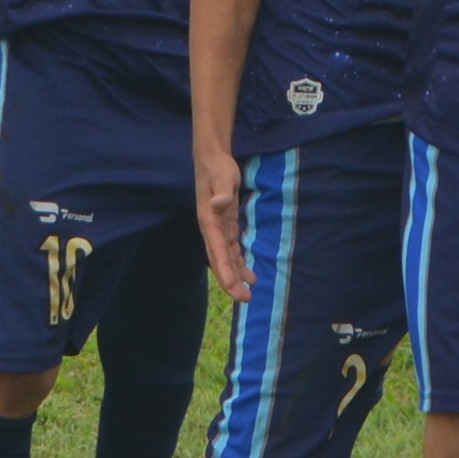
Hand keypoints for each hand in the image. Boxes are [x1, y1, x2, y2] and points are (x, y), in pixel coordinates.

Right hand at [195, 139, 252, 300]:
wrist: (212, 159)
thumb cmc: (218, 168)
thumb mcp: (223, 177)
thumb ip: (222, 191)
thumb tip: (219, 203)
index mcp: (209, 221)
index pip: (217, 250)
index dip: (224, 269)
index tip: (232, 286)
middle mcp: (212, 229)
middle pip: (220, 260)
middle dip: (230, 280)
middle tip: (244, 298)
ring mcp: (219, 229)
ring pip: (227, 258)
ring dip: (236, 275)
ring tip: (248, 293)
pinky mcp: (227, 225)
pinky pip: (232, 250)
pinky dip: (240, 263)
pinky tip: (249, 275)